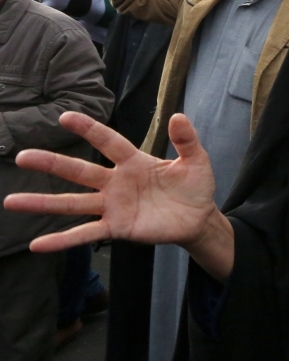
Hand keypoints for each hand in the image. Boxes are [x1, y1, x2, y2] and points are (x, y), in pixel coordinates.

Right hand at [4, 112, 233, 279]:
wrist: (199, 219)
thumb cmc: (195, 187)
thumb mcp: (197, 161)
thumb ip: (187, 141)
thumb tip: (179, 115)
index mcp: (134, 161)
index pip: (108, 142)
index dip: (89, 129)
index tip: (65, 116)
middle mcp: (117, 182)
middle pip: (79, 170)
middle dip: (51, 163)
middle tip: (22, 156)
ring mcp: (113, 206)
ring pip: (73, 203)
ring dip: (43, 203)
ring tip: (11, 201)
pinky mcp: (117, 228)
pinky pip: (86, 234)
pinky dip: (62, 240)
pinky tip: (37, 245)